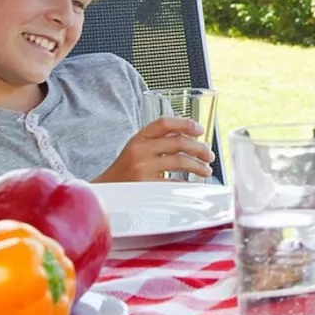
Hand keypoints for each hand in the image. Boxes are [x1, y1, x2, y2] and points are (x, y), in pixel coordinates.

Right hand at [94, 117, 214, 181]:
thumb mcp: (137, 148)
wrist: (105, 191)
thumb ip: (159, 141)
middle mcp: (140, 150)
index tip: (200, 130)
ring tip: (206, 169)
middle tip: (209, 155)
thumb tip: (193, 139)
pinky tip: (194, 183)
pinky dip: (188, 183)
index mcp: (139, 137)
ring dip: (199, 165)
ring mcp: (143, 167)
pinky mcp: (146, 185)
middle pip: (179, 142)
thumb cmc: (126, 170)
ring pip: (180, 161)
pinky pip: (175, 181)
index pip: (164, 122)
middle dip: (200, 148)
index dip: (185, 123)